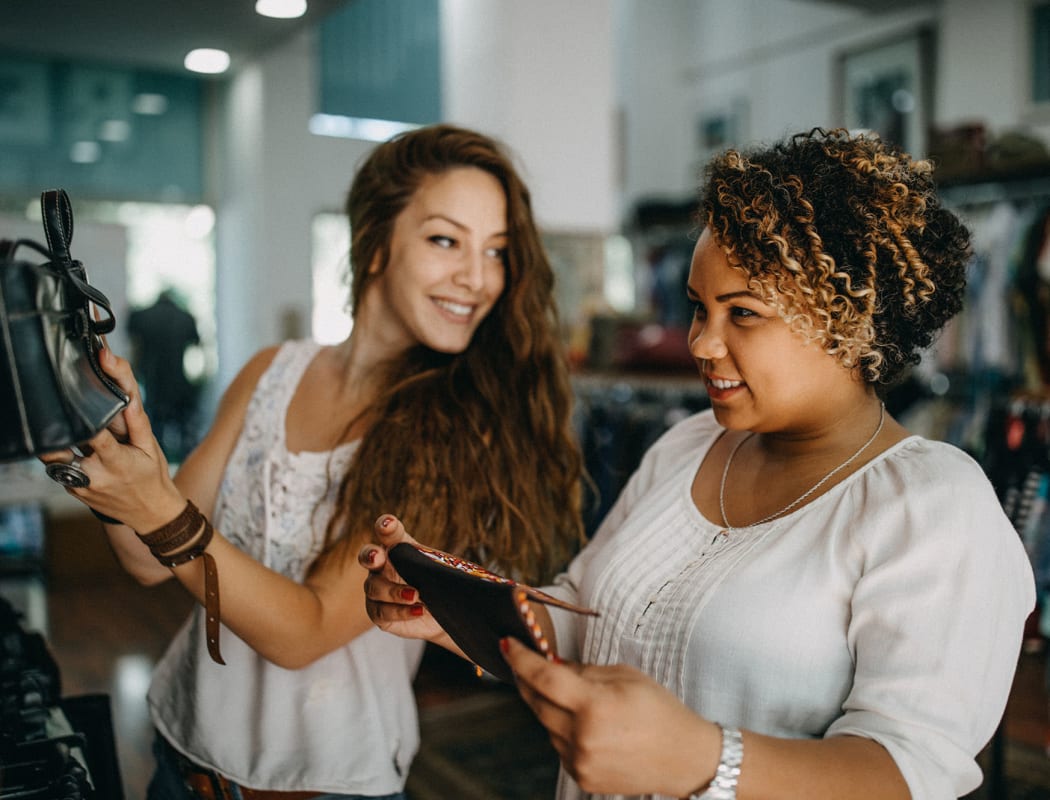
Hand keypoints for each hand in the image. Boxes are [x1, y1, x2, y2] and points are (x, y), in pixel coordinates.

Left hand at [38, 349, 183, 529]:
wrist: (150, 513)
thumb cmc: (152, 476)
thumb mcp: (151, 448)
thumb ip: (137, 422)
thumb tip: (128, 397)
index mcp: (117, 462)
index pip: (93, 436)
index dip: (81, 419)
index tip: (69, 400)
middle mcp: (94, 475)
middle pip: (59, 450)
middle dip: (54, 430)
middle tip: (50, 409)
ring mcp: (80, 485)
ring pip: (53, 459)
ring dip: (54, 443)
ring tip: (55, 425)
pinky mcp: (73, 490)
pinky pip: (59, 469)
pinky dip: (62, 456)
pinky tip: (71, 447)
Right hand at [359, 515, 451, 646]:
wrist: (445, 614)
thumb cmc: (443, 583)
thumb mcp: (447, 569)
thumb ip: (447, 563)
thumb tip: (479, 569)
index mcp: (399, 548)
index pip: (389, 532)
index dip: (386, 526)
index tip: (388, 524)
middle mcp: (383, 566)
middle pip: (367, 556)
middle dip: (370, 555)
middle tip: (379, 557)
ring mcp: (377, 590)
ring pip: (374, 588)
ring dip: (394, 591)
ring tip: (416, 594)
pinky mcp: (379, 613)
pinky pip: (381, 612)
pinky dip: (400, 611)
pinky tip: (417, 610)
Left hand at [501, 638, 719, 797]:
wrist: (684, 758)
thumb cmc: (659, 710)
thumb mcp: (624, 676)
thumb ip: (582, 671)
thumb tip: (549, 663)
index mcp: (594, 706)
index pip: (543, 678)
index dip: (520, 659)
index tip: (507, 644)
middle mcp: (582, 737)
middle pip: (536, 702)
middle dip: (526, 679)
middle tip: (521, 661)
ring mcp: (580, 761)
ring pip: (545, 724)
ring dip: (547, 706)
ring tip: (570, 696)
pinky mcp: (581, 777)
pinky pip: (558, 745)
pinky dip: (561, 729)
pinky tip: (582, 722)